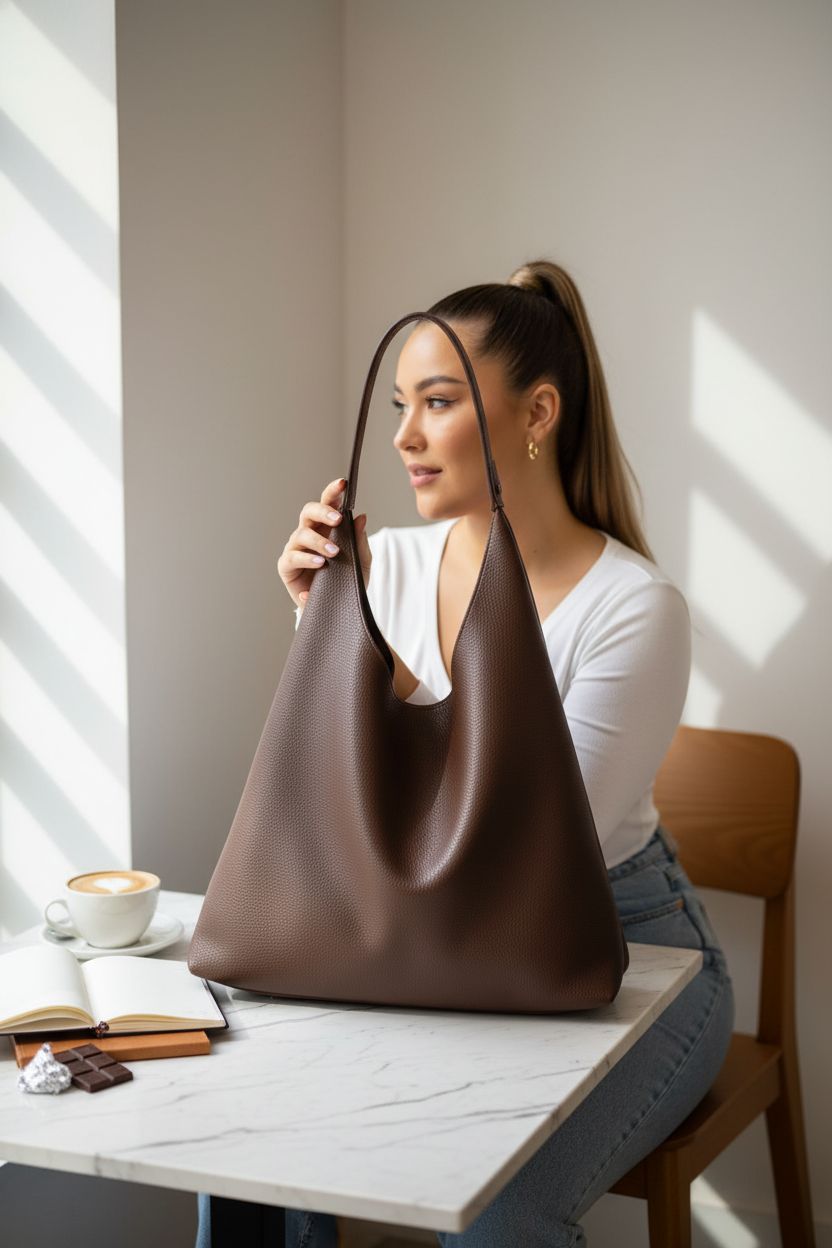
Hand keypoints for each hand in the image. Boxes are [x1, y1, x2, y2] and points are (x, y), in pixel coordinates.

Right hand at [278, 477, 371, 608]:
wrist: (340, 610)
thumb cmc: (348, 582)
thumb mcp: (361, 563)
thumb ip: (361, 541)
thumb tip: (361, 517)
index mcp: (327, 528)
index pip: (329, 504)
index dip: (333, 492)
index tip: (343, 484)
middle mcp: (309, 534)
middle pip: (309, 512)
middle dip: (322, 511)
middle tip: (338, 520)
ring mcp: (296, 549)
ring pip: (301, 534)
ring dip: (318, 541)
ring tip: (334, 552)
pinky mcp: (287, 567)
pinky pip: (292, 558)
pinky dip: (307, 559)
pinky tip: (320, 563)